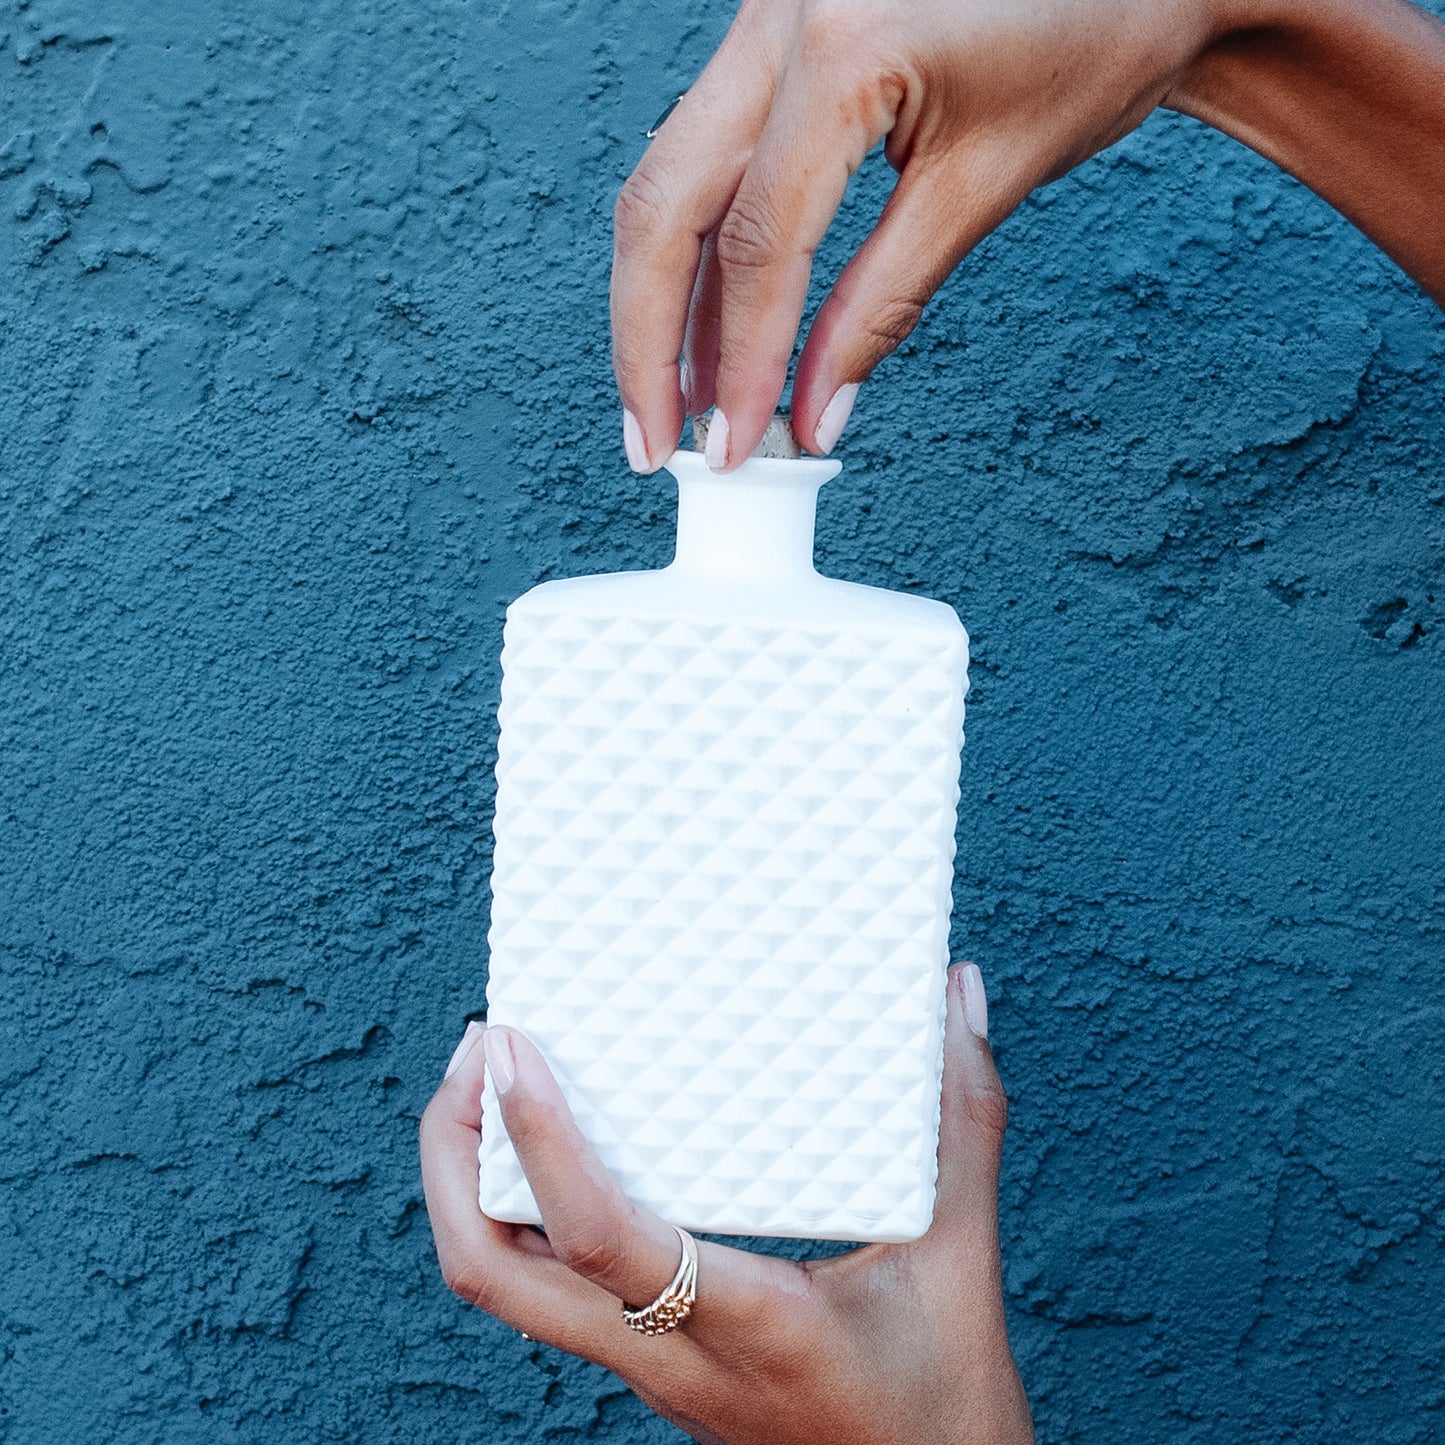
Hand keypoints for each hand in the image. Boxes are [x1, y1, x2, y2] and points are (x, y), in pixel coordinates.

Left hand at [420, 963, 1032, 1444]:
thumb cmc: (945, 1405)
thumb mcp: (960, 1259)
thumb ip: (962, 1121)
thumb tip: (958, 995)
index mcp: (743, 1323)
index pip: (599, 1240)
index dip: (538, 1139)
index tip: (508, 1048)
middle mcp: (668, 1355)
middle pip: (492, 1276)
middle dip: (452, 1158)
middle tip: (475, 1052)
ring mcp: (647, 1369)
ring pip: (505, 1291)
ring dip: (468, 1185)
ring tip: (488, 1083)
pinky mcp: (649, 1367)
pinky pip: (545, 1294)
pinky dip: (517, 1213)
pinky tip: (550, 1150)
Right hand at [612, 0, 1218, 471]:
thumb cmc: (1092, 31)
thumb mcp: (985, 183)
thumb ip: (883, 303)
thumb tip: (815, 407)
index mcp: (842, 42)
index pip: (758, 242)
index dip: (740, 363)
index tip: (738, 445)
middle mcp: (779, 15)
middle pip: (665, 206)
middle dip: (649, 341)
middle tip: (655, 442)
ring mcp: (764, 17)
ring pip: (669, 181)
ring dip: (668, 304)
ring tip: (684, 405)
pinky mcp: (772, 35)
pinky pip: (707, 156)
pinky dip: (706, 252)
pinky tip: (713, 328)